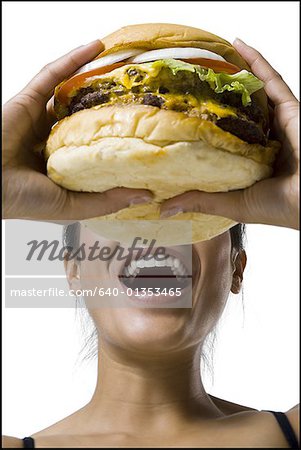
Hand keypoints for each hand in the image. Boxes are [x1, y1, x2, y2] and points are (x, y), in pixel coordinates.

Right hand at [2, 40, 151, 220]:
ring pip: (72, 94)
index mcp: (64, 165)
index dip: (119, 138)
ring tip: (124, 68)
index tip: (146, 133)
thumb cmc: (23, 201)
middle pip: (86, 117)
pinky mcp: (28, 101)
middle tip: (139, 95)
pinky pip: (52, 75)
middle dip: (110, 105)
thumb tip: (145, 195)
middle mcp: (54, 141)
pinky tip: (95, 48)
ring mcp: (41, 119)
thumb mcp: (72, 206)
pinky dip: (72, 60)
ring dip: (95, 79)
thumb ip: (106, 201)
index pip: (96, 147)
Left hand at [160, 38, 298, 229]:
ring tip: (208, 61)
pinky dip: (257, 62)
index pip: (223, 138)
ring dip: (233, 75)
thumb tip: (165, 208)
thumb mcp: (232, 203)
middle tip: (190, 84)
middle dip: (216, 98)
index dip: (205, 127)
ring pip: (252, 94)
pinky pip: (272, 81)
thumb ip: (201, 201)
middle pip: (237, 113)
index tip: (180, 118)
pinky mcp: (290, 110)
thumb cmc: (278, 207)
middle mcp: (262, 141)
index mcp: (250, 161)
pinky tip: (238, 47)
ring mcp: (276, 123)